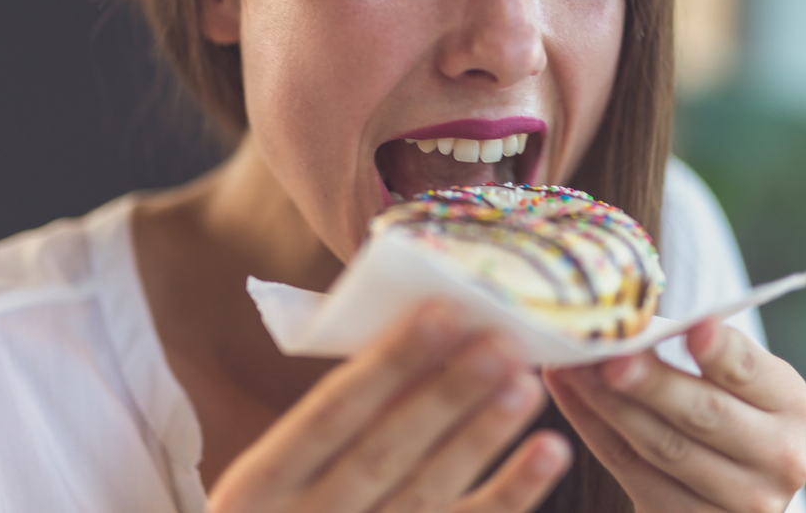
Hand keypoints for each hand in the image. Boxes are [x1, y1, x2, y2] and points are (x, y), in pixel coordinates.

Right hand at [208, 301, 571, 512]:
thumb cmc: (289, 506)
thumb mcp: (282, 473)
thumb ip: (338, 418)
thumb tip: (422, 337)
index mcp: (257, 486)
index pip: (328, 413)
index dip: (386, 363)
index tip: (440, 311)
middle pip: (383, 453)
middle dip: (446, 396)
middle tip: (502, 342)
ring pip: (428, 495)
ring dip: (482, 439)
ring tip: (527, 386)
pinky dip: (510, 494)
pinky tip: (548, 452)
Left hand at [543, 319, 805, 512]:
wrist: (725, 480)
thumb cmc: (720, 403)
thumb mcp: (728, 375)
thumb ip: (695, 345)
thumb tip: (633, 315)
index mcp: (790, 404)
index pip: (750, 372)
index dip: (721, 351)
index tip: (693, 327)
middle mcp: (778, 457)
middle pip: (704, 414)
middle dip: (652, 383)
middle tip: (610, 356)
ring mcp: (739, 500)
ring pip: (662, 447)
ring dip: (609, 403)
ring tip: (573, 367)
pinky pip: (631, 471)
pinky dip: (593, 428)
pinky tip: (568, 392)